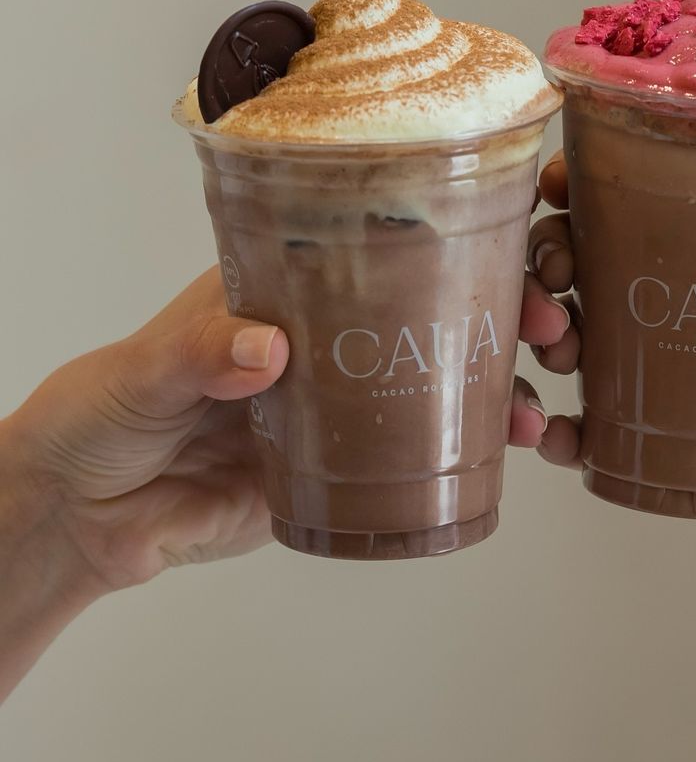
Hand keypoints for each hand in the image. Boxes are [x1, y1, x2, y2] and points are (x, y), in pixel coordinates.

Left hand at [2, 268, 565, 593]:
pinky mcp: (337, 470)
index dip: (444, 244)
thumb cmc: (102, 413)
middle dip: (495, 313)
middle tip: (544, 326)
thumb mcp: (144, 370)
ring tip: (529, 410)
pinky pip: (408, 458)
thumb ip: (198, 354)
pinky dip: (459, 455)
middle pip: (424, 314)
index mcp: (283, 292)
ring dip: (491, 389)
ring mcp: (336, 407)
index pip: (374, 250)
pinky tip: (500, 455)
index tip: (504, 250)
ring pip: (430, 386)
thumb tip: (269, 349)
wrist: (85, 517)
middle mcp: (322, 341)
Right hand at [527, 152, 695, 578]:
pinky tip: (552, 433)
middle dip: (548, 262)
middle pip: (587, 270)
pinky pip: (590, 435)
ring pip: (573, 341)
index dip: (588, 191)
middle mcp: (681, 314)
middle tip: (553, 280)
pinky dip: (558, 433)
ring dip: (543, 334)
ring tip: (555, 346)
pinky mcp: (658, 445)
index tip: (561, 185)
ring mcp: (663, 380)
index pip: (644, 211)